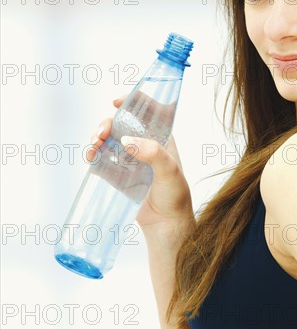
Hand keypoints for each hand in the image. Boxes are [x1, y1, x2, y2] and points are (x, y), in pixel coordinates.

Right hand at [86, 95, 193, 229]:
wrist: (165, 226)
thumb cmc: (175, 197)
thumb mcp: (170, 172)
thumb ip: (153, 154)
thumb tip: (127, 140)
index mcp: (161, 139)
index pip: (148, 112)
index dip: (133, 102)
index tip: (117, 102)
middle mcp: (144, 145)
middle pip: (122, 124)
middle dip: (108, 122)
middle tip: (102, 133)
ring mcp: (129, 159)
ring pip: (109, 139)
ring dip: (97, 136)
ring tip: (94, 145)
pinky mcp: (117, 174)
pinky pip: (101, 158)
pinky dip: (93, 153)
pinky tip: (90, 155)